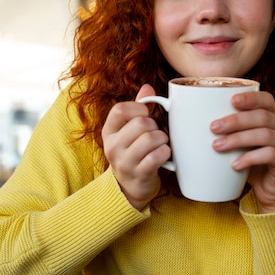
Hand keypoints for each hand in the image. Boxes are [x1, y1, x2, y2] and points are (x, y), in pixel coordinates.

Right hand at [102, 84, 170, 209]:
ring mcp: (124, 162)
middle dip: (154, 126)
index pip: (120, 110)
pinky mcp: (139, 174)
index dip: (138, 108)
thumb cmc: (133, 152)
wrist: (129, 187)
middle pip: (141, 123)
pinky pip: (157, 156)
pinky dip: (165, 152)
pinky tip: (163, 154)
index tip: (145, 114)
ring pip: (151, 138)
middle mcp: (113, 146)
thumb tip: (148, 87)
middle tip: (155, 133)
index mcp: (109, 132)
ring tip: (160, 144)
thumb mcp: (129, 130)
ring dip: (162, 139)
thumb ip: (138, 108)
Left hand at [211, 90, 274, 212]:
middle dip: (236, 120)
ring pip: (265, 135)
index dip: (250, 98)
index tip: (231, 100)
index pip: (266, 99)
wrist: (270, 190)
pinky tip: (234, 165)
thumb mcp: (239, 143)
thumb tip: (188, 120)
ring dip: (238, 139)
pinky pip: (270, 155)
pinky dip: (250, 158)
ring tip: (218, 146)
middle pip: (262, 117)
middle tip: (213, 127)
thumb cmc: (250, 161)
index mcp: (272, 117)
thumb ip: (226, 131)